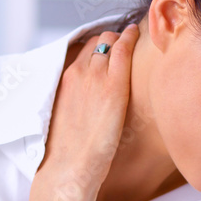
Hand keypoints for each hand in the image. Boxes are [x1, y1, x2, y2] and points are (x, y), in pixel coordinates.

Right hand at [39, 25, 139, 191]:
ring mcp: (95, 76)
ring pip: (109, 41)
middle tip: (124, 43)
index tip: (109, 48)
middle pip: (97, 42)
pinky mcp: (113, 85)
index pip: (83, 50)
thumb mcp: (63, 118)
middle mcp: (77, 72)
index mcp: (63, 80)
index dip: (98, 47)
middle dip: (111, 39)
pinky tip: (138, 33)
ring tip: (133, 39)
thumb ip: (73, 102)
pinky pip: (122, 50)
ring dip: (121, 38)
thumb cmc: (67, 152)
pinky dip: (130, 38)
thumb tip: (85, 106)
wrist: (68, 167)